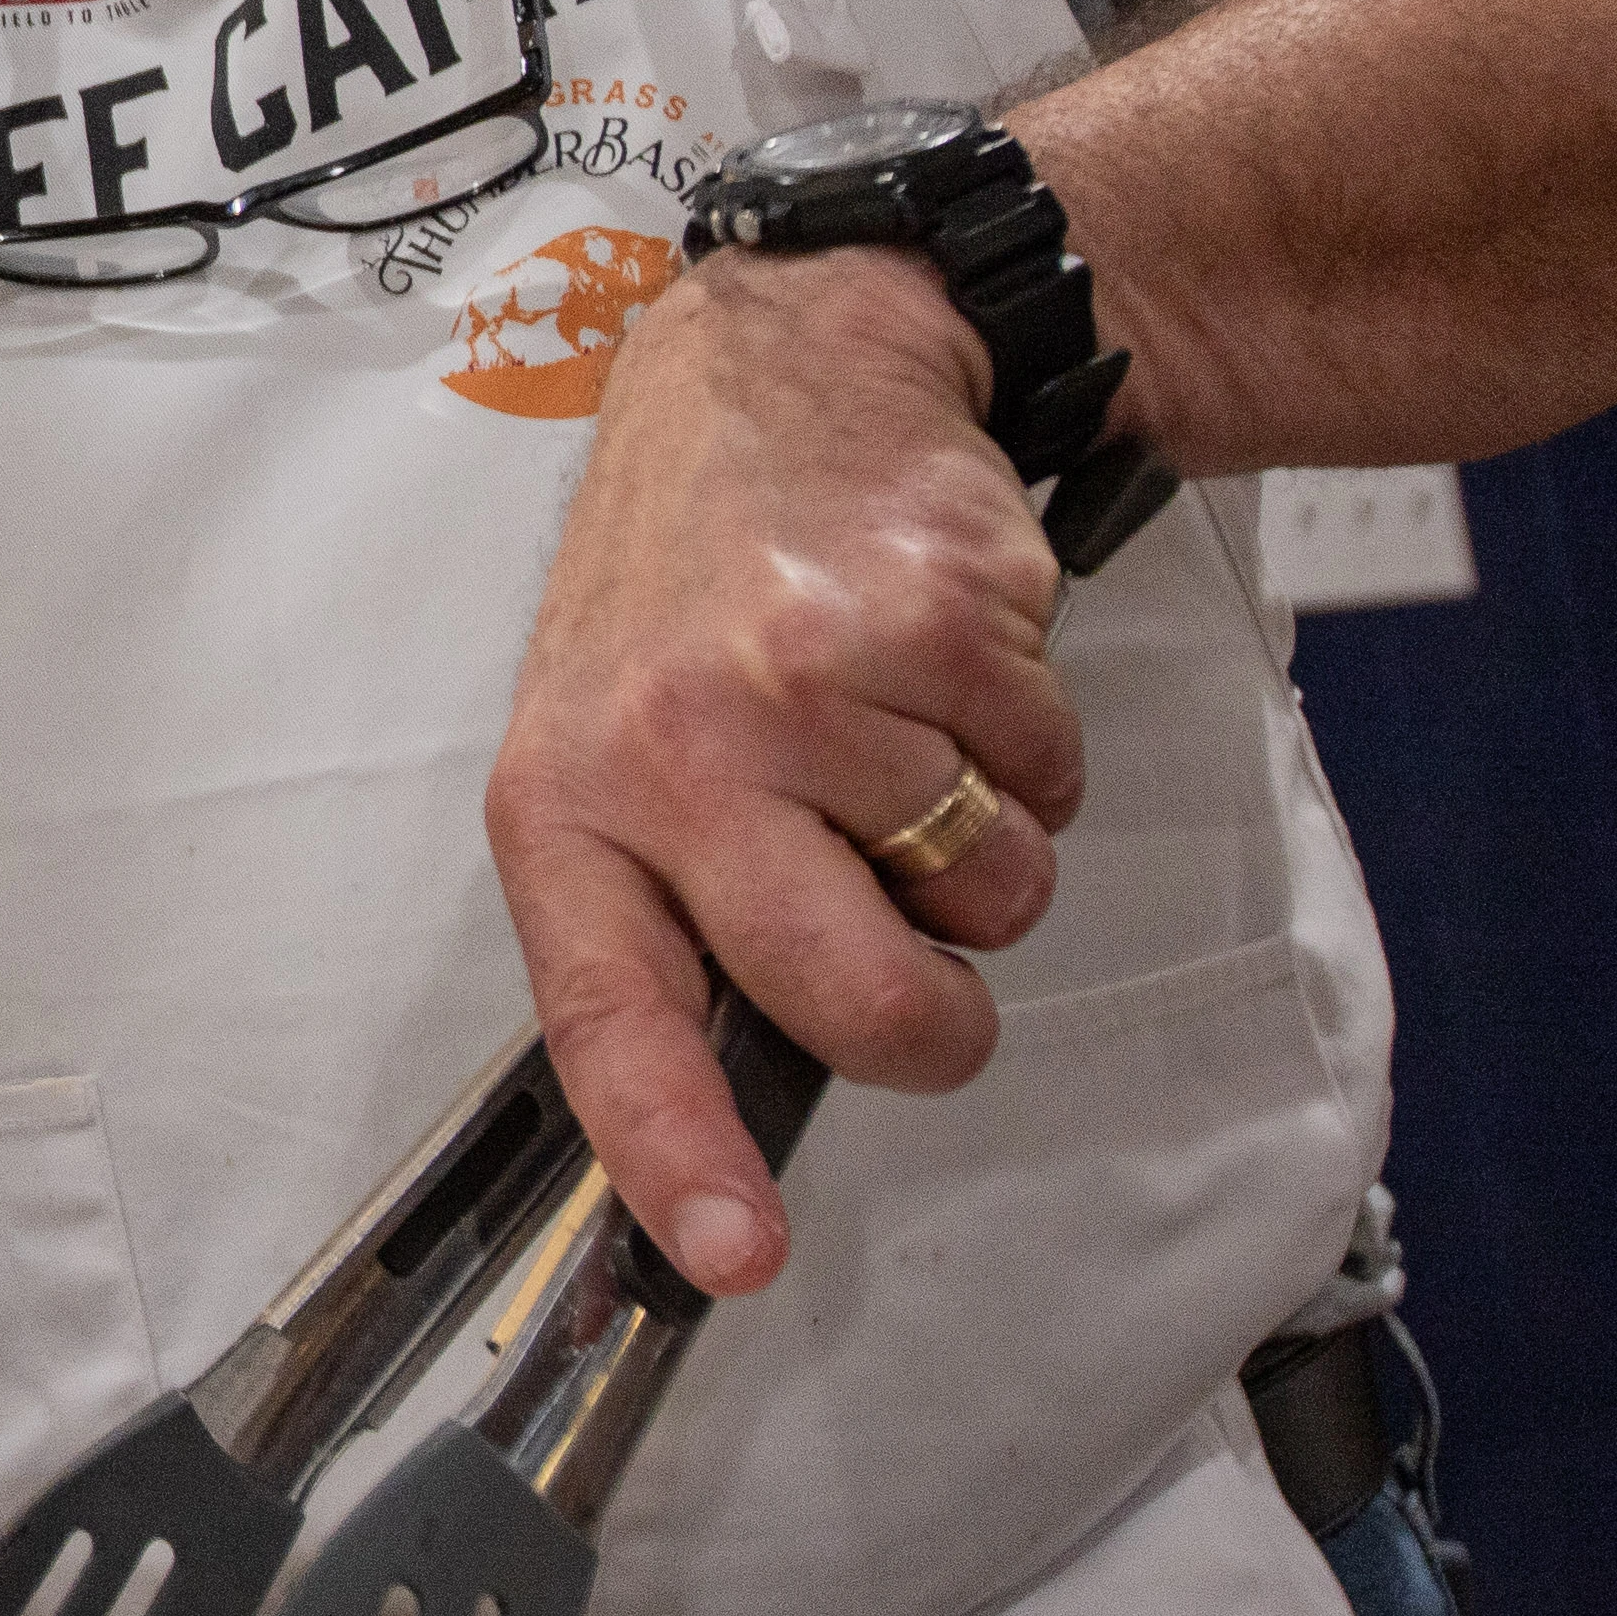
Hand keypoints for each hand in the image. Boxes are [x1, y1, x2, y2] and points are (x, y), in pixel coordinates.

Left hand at [487, 244, 1077, 1301]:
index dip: (678, 1155)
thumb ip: (665, 907)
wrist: (789, 359)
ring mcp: (806, 684)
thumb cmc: (691, 576)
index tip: (736, 1256)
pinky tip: (951, 661)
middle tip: (927, 950)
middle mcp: (674, 751)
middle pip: (862, 1000)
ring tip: (907, 735)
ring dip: (986, 847)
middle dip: (936, 1015)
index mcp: (568, 805)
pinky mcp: (936, 622)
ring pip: (987, 895)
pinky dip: (1031, 743)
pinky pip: (1048, 778)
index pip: (613, 1019)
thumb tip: (730, 1109)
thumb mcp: (607, 734)